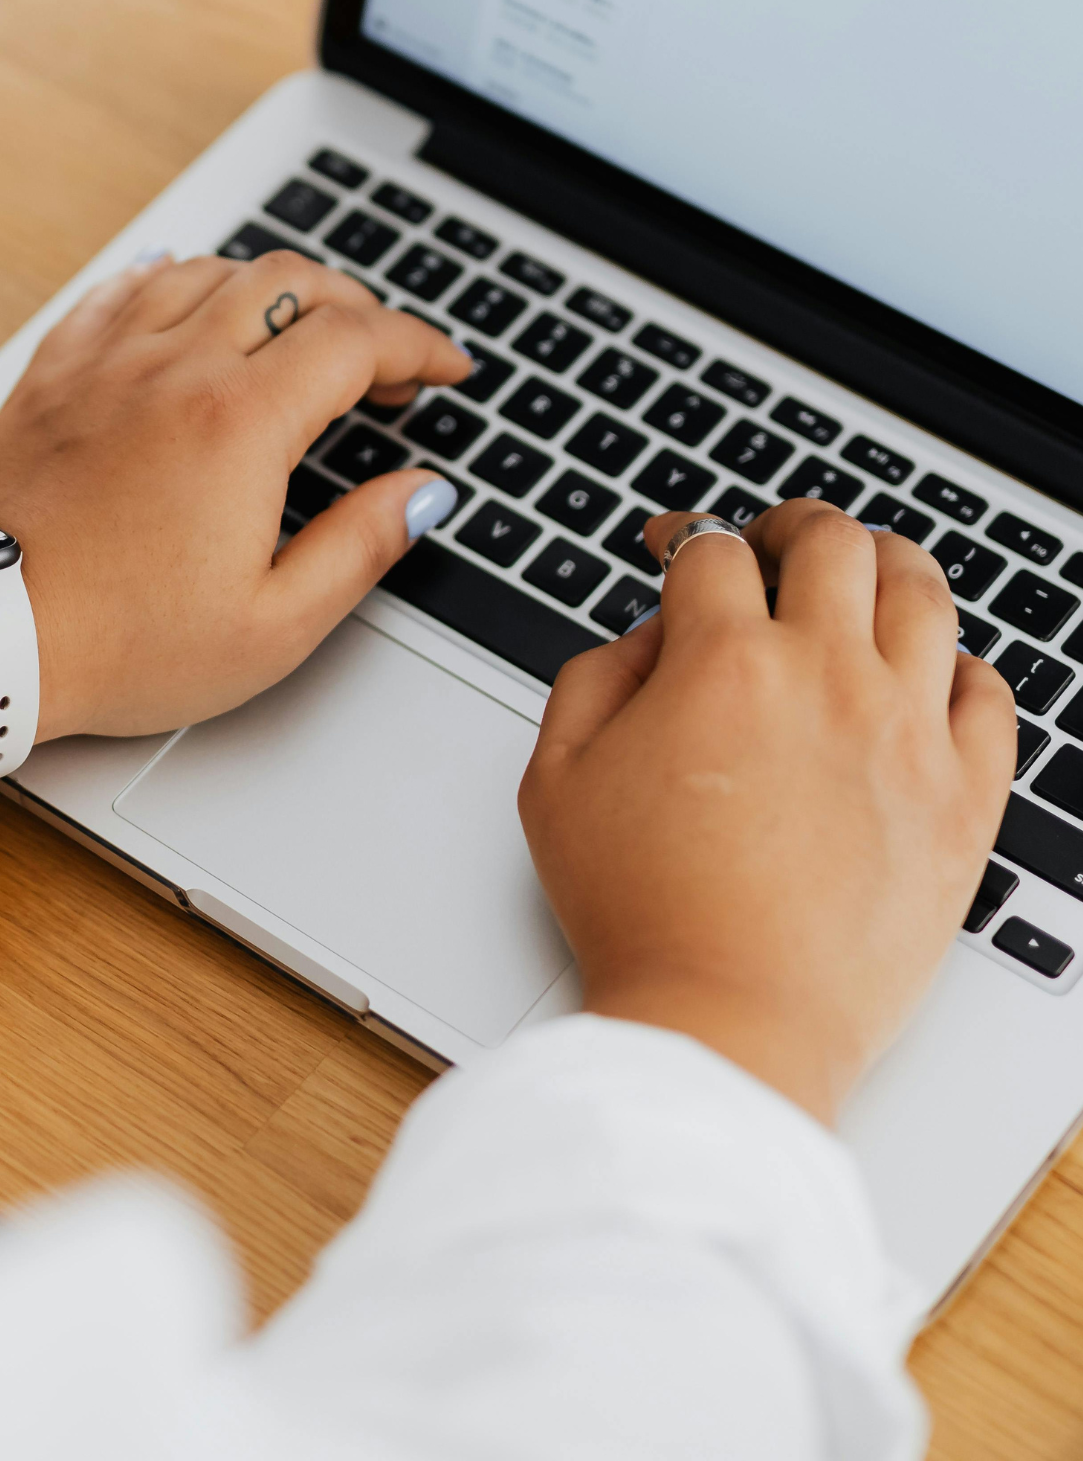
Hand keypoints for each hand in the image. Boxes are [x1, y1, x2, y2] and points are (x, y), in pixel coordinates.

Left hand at [0, 250, 471, 741]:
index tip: (445, 367)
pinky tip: (185, 293)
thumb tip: (420, 494)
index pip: (358, 340)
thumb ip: (361, 548)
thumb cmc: (118, 643)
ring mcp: (108, 359)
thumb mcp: (271, 626)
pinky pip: (123, 288)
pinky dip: (173, 279)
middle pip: (289, 282)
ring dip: (270, 286)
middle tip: (381, 359)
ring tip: (296, 328)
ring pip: (208, 271)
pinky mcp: (54, 370)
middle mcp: (175, 367)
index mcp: (241, 422)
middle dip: (355, 306)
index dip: (419, 345)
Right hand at [518, 501, 1014, 1123]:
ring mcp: (909, 735)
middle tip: (772, 543)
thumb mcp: (555, 777)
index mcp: (723, 662)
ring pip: (925, 592)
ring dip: (885, 565)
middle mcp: (828, 677)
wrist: (726, 1021)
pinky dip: (960, 666)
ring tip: (861, 578)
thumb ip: (592, 677)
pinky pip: (992, 695)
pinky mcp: (966, 801)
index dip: (685, 535)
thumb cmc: (639, 911)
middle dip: (791, 526)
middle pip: (834, 540)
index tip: (676, 550)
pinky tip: (925, 675)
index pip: (714, 549)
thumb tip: (648, 637)